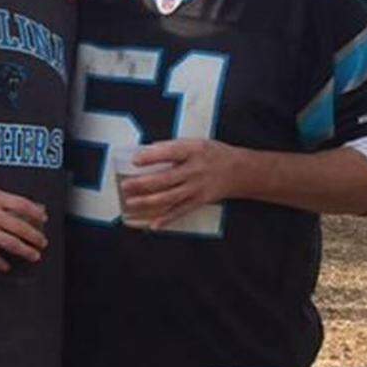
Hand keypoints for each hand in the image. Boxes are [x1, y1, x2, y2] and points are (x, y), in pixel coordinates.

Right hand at [0, 186, 47, 271]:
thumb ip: (5, 201)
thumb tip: (31, 207)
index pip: (22, 204)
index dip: (36, 213)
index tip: (44, 220)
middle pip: (20, 226)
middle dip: (35, 237)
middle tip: (42, 243)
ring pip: (10, 242)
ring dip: (25, 251)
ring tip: (33, 256)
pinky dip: (0, 263)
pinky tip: (6, 267)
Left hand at [118, 140, 239, 228]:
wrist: (240, 171)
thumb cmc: (213, 154)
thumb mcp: (195, 143)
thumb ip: (172, 147)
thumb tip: (146, 152)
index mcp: (193, 151)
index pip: (170, 152)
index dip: (152, 156)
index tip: (135, 160)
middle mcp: (195, 170)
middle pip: (166, 178)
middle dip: (143, 184)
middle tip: (125, 185)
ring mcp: (197, 188)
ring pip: (170, 197)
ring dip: (148, 202)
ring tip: (131, 203)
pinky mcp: (200, 201)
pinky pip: (181, 211)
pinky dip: (167, 219)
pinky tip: (153, 224)